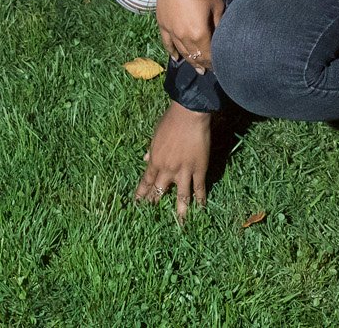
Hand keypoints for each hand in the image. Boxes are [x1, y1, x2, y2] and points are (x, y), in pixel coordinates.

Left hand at [135, 102, 212, 220]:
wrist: (189, 115)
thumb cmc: (170, 121)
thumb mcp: (155, 135)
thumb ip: (151, 149)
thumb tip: (145, 157)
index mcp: (155, 161)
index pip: (146, 182)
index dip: (141, 194)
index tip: (137, 204)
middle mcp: (167, 170)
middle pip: (160, 191)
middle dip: (156, 204)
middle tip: (153, 217)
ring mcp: (184, 171)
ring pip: (181, 196)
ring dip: (181, 211)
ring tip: (180, 224)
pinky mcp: (199, 169)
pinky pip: (199, 188)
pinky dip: (201, 199)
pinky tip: (201, 208)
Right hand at [155, 0, 223, 70]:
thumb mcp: (216, 5)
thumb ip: (218, 25)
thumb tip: (220, 38)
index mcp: (199, 34)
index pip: (208, 55)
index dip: (215, 63)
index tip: (221, 68)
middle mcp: (183, 37)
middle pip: (195, 56)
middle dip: (204, 64)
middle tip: (211, 70)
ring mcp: (170, 31)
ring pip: (182, 52)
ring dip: (190, 61)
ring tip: (198, 68)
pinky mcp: (162, 24)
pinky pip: (167, 43)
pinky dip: (172, 52)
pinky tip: (177, 58)